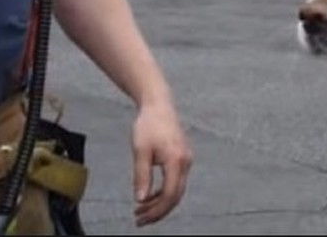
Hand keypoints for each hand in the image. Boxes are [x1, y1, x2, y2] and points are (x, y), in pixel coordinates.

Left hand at [131, 100, 192, 226]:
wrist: (158, 106)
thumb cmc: (149, 124)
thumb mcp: (140, 151)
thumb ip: (142, 177)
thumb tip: (140, 199)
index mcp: (176, 161)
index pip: (169, 194)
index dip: (156, 210)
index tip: (140, 218)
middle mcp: (186, 163)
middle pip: (175, 196)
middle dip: (158, 211)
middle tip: (139, 220)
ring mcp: (186, 161)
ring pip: (176, 190)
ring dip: (160, 203)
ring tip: (141, 210)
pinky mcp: (182, 159)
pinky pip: (176, 182)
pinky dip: (163, 192)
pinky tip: (150, 196)